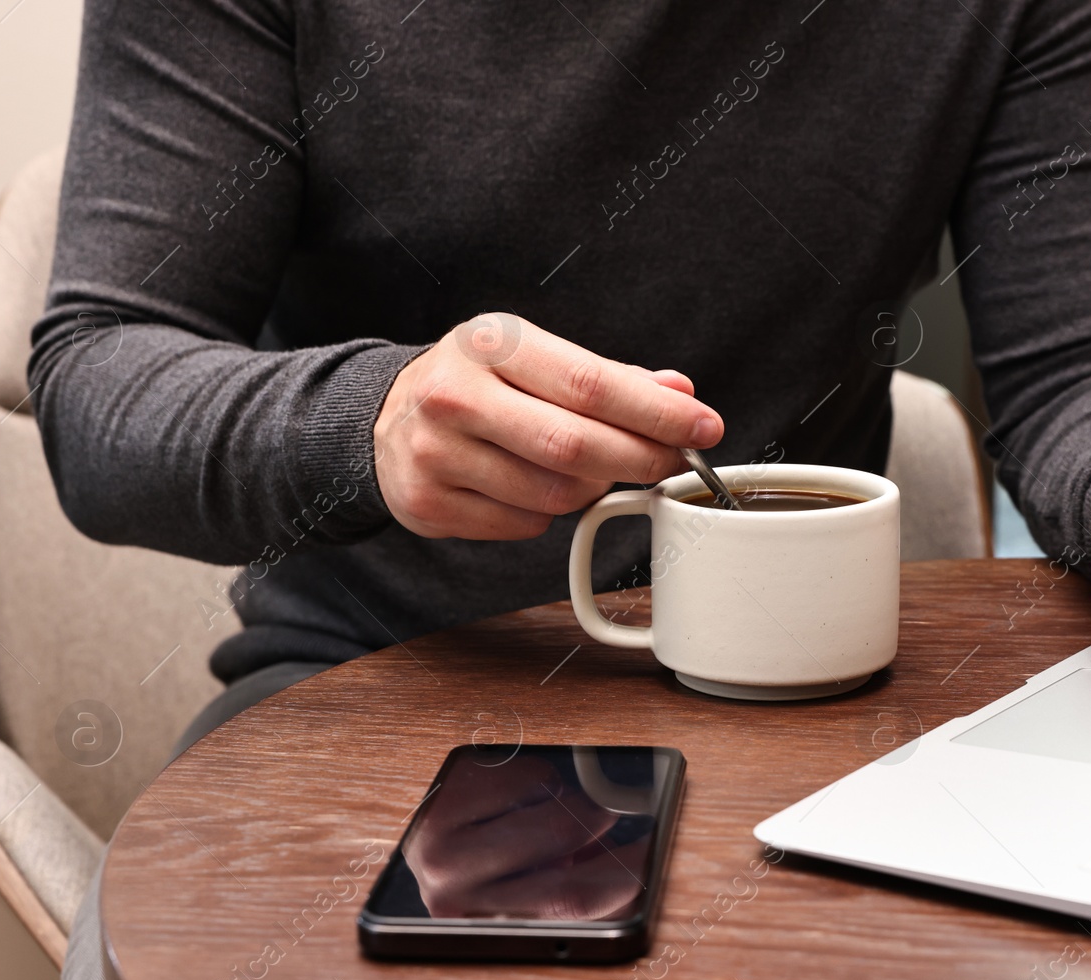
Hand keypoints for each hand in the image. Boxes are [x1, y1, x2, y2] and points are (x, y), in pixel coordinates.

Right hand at [375, 313, 722, 539]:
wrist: (386, 418)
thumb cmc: (478, 383)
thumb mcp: (532, 357)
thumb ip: (607, 376)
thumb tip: (680, 391)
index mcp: (490, 343)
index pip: (590, 383)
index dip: (656, 413)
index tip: (704, 427)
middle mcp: (455, 394)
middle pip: (574, 446)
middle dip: (639, 459)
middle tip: (672, 464)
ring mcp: (435, 453)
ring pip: (553, 494)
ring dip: (587, 488)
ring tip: (579, 466)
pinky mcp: (428, 504)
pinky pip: (522, 525)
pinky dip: (543, 513)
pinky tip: (526, 485)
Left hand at [401, 755, 647, 920]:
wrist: (438, 864)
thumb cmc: (499, 886)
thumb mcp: (545, 905)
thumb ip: (597, 889)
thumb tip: (650, 854)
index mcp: (490, 927)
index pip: (575, 897)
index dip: (627, 868)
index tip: (654, 845)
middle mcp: (454, 886)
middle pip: (561, 830)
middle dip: (597, 817)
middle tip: (602, 816)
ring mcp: (438, 835)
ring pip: (542, 786)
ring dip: (561, 796)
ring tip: (544, 814)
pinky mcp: (438, 792)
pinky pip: (517, 764)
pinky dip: (535, 777)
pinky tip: (519, 801)